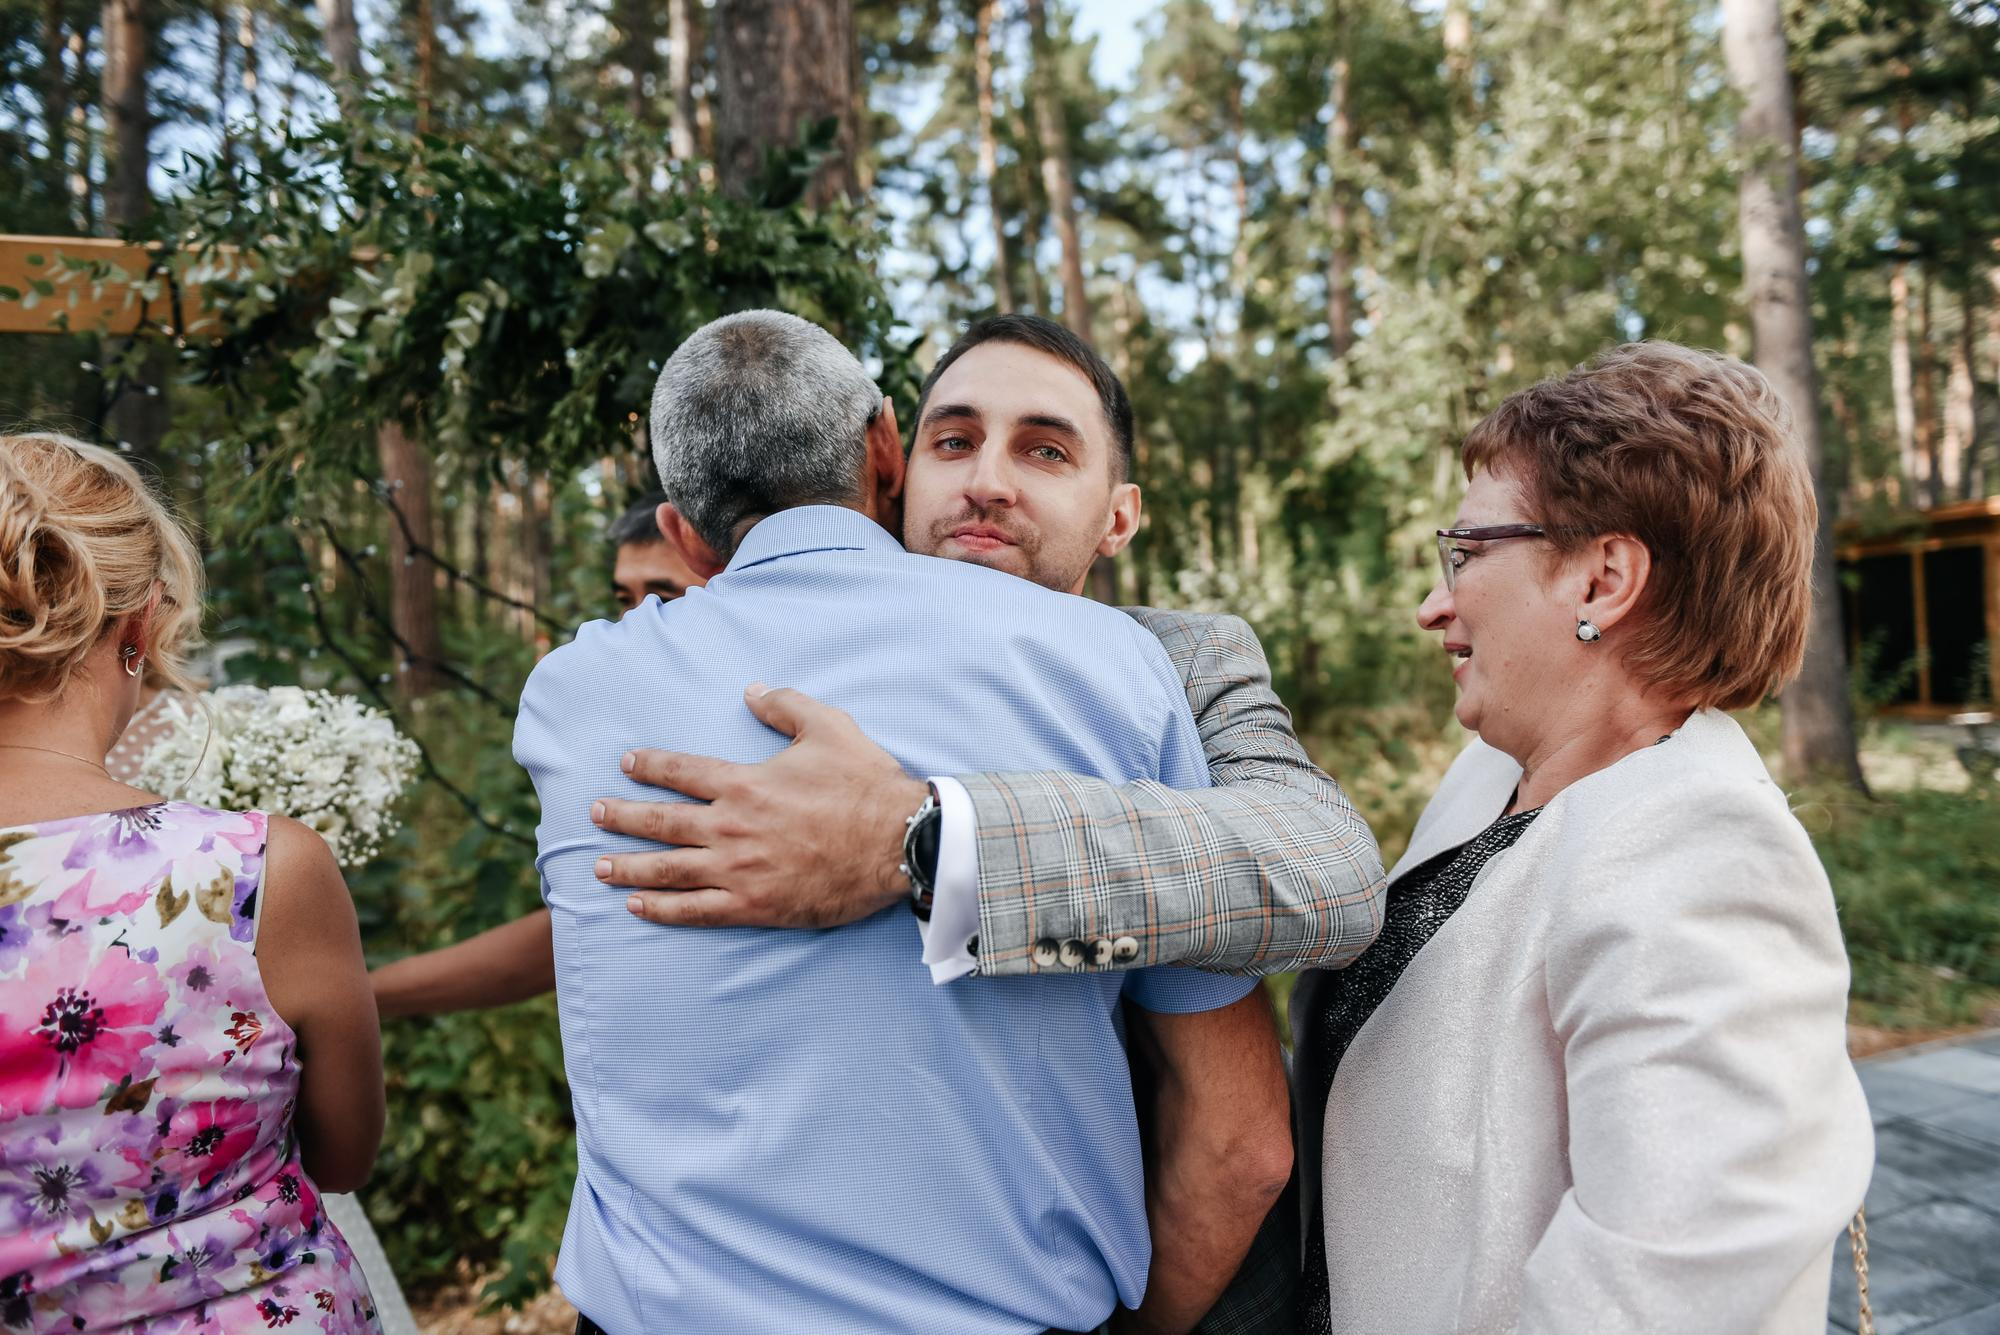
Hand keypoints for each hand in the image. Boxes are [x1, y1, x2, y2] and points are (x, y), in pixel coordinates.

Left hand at [590, 684, 930, 929]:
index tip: (626, 764)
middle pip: (660, 822)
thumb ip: (784, 705)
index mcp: (744, 783)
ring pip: (668, 870)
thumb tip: (751, 690)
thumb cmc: (865, 784)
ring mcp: (739, 871)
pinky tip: (639, 908)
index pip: (681, 772)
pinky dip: (663, 910)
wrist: (898, 842)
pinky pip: (696, 911)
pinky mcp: (755, 906)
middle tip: (594, 815)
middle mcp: (731, 827)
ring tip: (600, 868)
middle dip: (622, 817)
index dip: (649, 766)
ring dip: (630, 868)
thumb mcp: (828, 727)